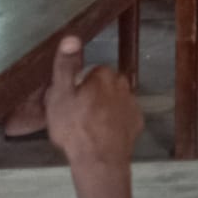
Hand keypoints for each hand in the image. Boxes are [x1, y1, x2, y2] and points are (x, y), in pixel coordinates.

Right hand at [45, 36, 142, 171]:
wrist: (99, 160)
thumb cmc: (75, 126)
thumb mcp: (60, 95)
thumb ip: (66, 65)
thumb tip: (72, 37)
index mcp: (104, 75)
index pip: (89, 73)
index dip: (77, 87)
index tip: (68, 102)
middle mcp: (123, 84)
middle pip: (103, 85)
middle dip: (92, 96)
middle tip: (75, 115)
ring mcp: (132, 104)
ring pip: (114, 100)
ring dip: (104, 108)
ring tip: (87, 127)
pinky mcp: (136, 122)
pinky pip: (122, 117)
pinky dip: (114, 122)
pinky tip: (102, 134)